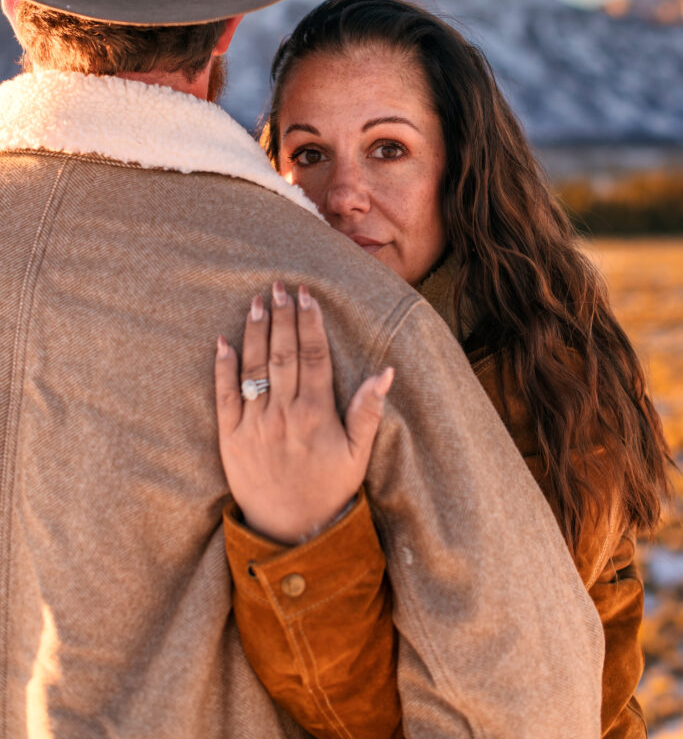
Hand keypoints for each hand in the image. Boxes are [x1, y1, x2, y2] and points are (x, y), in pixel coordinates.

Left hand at [215, 281, 392, 544]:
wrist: (291, 532)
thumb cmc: (330, 489)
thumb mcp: (358, 454)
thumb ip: (368, 411)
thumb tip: (386, 372)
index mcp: (315, 414)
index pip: (313, 355)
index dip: (310, 322)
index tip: (306, 295)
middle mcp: (283, 414)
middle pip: (283, 353)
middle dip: (281, 316)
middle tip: (278, 286)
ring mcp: (254, 425)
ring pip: (254, 367)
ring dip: (254, 332)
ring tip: (255, 302)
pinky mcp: (230, 438)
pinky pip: (224, 396)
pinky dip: (222, 367)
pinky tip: (222, 342)